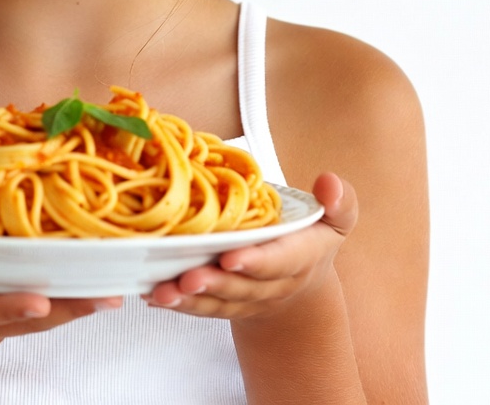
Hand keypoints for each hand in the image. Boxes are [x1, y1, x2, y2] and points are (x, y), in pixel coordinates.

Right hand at [0, 241, 122, 353]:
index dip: (6, 305)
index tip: (39, 299)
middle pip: (22, 317)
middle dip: (64, 308)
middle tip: (105, 296)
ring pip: (39, 316)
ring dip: (76, 305)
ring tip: (116, 290)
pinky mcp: (3, 314)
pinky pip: (41, 307)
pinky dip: (69, 297)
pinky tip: (100, 280)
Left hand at [145, 173, 356, 319]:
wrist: (301, 282)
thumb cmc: (311, 237)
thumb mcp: (334, 218)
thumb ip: (339, 202)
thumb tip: (330, 183)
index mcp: (299, 259)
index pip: (280, 261)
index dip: (257, 261)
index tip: (231, 256)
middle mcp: (272, 284)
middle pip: (242, 287)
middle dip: (215, 283)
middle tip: (188, 277)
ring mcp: (247, 298)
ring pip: (218, 302)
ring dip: (189, 299)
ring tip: (162, 291)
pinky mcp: (225, 304)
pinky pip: (201, 307)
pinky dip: (177, 303)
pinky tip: (151, 295)